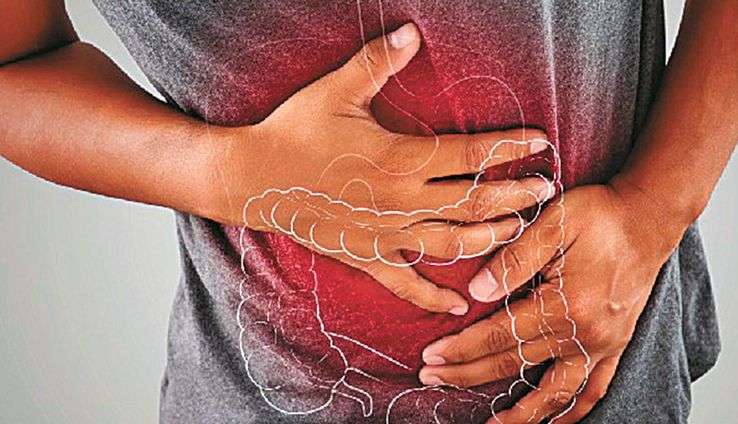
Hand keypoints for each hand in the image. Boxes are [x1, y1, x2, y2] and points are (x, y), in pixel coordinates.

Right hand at [203, 23, 551, 313]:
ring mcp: (386, 234)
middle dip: (516, 197)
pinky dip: (434, 296)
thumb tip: (413, 32)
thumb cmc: (294, 131)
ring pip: (452, 244)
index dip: (509, 148)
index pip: (471, 155)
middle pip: (474, 203)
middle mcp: (401, 201)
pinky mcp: (366, 256)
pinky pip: (407, 284)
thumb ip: (378, 61)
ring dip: (490, 239)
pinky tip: (458, 305)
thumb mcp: (336, 90)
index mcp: (400, 159)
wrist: (253, 178)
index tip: (539, 142)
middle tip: (546, 190)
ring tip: (518, 231)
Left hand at [417, 178, 688, 421]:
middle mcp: (584, 334)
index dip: (461, 348)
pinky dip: (572, 411)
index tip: (431, 356)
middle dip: (468, 374)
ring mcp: (602, 345)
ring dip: (521, 414)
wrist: (650, 216)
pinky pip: (593, 390)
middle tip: (431, 378)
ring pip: (554, 392)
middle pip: (515, 364)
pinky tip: (555, 423)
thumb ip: (513, 260)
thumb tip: (476, 292)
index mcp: (565, 305)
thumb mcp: (554, 222)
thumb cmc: (601, 215)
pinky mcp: (615, 345)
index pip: (498, 336)